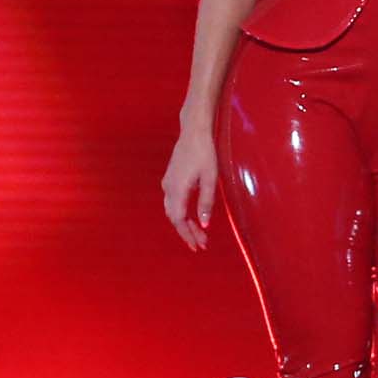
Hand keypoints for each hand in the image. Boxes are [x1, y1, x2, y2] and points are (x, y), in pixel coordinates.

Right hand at [161, 120, 219, 250]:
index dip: (188, 235)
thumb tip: (204, 224)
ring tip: (198, 234)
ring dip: (184, 224)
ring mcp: (167, 183)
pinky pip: (172, 202)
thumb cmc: (204, 153)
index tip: (198, 246)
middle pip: (174, 218)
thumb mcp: (210, 178)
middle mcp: (168, 188)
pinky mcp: (170, 179)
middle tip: (201, 243)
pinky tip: (190, 216)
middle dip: (187, 232)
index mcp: (177, 190)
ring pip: (172, 210)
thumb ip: (206, 202)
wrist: (193, 132)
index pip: (179, 220)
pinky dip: (180, 213)